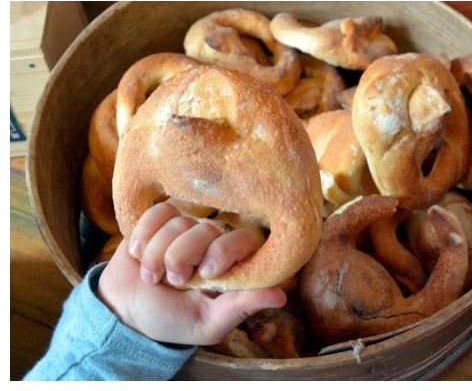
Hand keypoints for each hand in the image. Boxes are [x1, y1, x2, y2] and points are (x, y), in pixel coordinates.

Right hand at [98, 202, 285, 345]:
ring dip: (157, 254)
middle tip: (175, 281)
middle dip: (182, 257)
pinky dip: (144, 235)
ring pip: (179, 223)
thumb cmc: (174, 320)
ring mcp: (188, 227)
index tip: (205, 275)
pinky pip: (157, 211)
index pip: (245, 239)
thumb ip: (242, 306)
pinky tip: (139, 254)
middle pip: (207, 230)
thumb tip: (281, 296)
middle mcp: (215, 241)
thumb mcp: (209, 323)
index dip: (223, 252)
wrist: (128, 313)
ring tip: (153, 277)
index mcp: (235, 264)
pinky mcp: (161, 218)